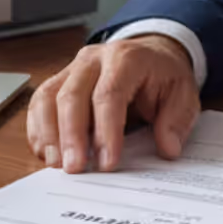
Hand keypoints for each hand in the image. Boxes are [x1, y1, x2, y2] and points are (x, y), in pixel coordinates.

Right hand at [26, 35, 199, 173]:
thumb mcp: (183, 94)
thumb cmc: (162, 76)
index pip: (109, 93)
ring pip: (48, 97)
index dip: (106, 130)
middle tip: (75, 169)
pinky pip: (39, 103)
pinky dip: (39, 129)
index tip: (107, 162)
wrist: (149, 54)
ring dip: (49, 134)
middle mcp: (93, 59)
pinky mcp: (59, 81)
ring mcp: (72, 68)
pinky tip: (47, 153)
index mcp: (126, 58)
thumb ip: (176, 120)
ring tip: (56, 165)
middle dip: (71, 136)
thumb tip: (167, 148)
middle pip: (72, 95)